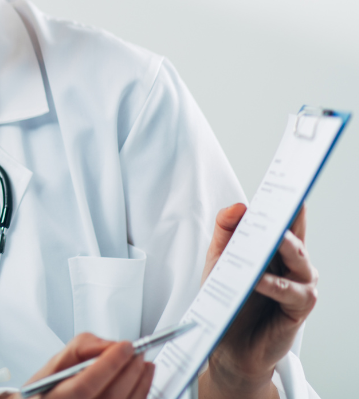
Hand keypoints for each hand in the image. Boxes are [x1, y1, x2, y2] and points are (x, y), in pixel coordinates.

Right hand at [0, 333, 152, 398]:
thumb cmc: (50, 389)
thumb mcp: (52, 365)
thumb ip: (78, 349)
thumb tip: (107, 345)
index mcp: (53, 397)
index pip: (85, 384)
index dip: (109, 364)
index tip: (125, 346)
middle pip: (110, 397)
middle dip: (129, 371)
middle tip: (137, 352)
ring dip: (140, 382)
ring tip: (144, 362)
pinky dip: (141, 393)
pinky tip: (143, 378)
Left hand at [198, 203, 317, 398]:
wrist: (228, 344)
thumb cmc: (228, 298)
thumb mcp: (219, 259)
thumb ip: (227, 230)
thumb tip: (240, 205)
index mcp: (276, 248)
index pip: (285, 218)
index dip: (287, 198)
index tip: (287, 176)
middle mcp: (293, 263)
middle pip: (296, 233)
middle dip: (291, 215)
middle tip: (284, 199)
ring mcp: (299, 285)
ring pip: (300, 259)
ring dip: (285, 247)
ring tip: (271, 239)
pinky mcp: (299, 309)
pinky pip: (292, 293)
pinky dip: (274, 284)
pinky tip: (258, 279)